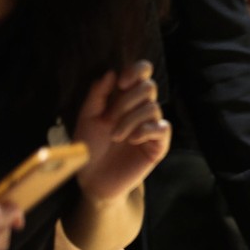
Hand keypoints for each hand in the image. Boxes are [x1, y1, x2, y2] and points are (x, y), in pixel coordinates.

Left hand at [74, 60, 170, 202]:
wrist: (93, 178)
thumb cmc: (90, 147)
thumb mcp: (87, 118)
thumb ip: (97, 95)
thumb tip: (111, 73)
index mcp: (125, 97)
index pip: (143, 72)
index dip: (136, 70)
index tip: (121, 83)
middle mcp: (141, 108)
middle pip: (149, 87)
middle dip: (127, 101)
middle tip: (110, 119)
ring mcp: (151, 126)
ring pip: (152, 108)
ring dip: (130, 120)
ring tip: (116, 136)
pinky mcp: (158, 145)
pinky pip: (162, 128)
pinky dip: (146, 130)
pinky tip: (132, 140)